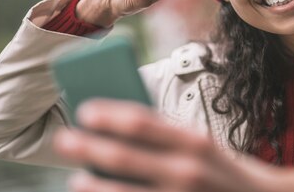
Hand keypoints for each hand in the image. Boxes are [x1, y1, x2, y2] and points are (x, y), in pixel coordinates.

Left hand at [53, 100, 293, 191]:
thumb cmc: (229, 172)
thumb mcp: (206, 147)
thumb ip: (170, 140)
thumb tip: (124, 130)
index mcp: (195, 141)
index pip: (143, 121)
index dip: (110, 114)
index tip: (85, 110)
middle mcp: (187, 169)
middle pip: (124, 155)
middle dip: (88, 146)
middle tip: (64, 138)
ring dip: (94, 186)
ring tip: (75, 179)